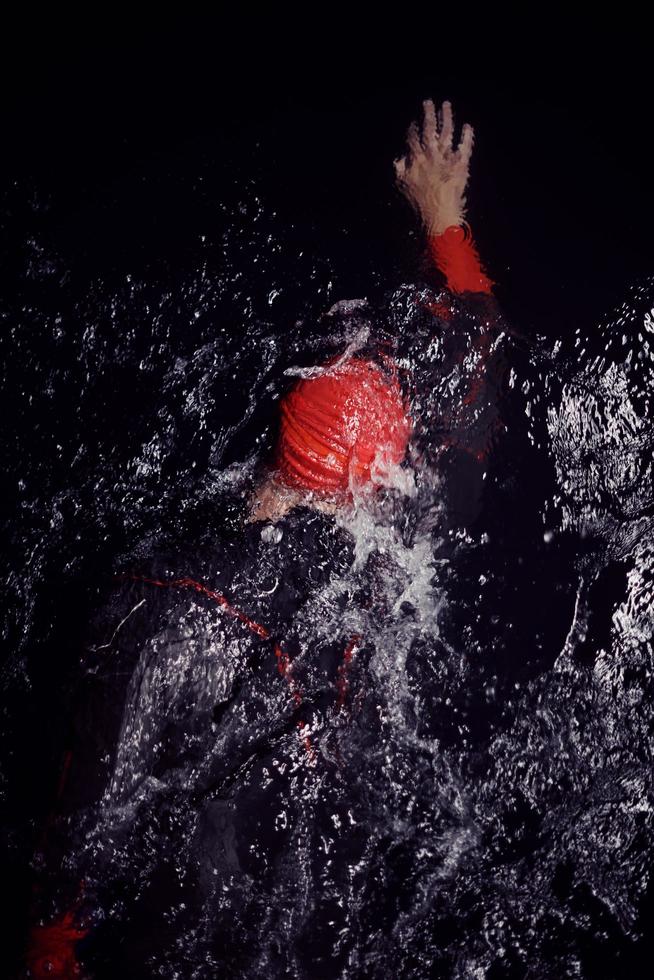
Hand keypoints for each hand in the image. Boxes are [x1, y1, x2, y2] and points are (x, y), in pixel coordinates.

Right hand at [394, 99, 473, 235]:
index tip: (414, 122)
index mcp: (416, 161)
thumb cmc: (419, 206)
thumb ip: (400, 171)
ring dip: (446, 117)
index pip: (413, 139)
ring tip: (446, 105)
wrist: (438, 217)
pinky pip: (465, 146)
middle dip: (428, 114)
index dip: (413, 129)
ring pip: (447, 133)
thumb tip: (398, 158)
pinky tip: (467, 126)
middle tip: (428, 102)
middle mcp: (431, 156)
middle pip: (429, 130)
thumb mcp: (403, 187)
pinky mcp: (462, 165)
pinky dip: (467, 136)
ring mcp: (447, 159)